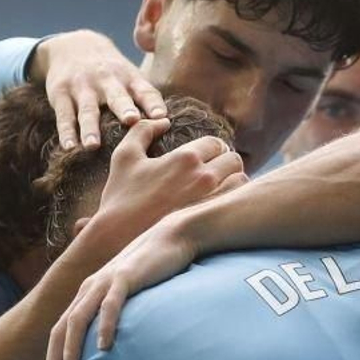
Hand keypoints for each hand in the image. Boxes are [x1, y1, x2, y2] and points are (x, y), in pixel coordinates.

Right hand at [30, 29, 166, 149]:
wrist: (74, 45)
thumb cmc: (112, 72)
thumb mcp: (130, 77)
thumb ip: (147, 99)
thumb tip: (169, 127)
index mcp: (129, 79)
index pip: (144, 91)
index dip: (153, 104)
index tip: (162, 117)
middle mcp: (107, 81)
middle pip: (116, 97)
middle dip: (124, 108)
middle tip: (131, 120)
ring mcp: (82, 87)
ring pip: (87, 110)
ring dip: (90, 128)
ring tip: (93, 145)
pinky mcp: (61, 94)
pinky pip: (64, 116)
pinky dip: (66, 132)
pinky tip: (69, 147)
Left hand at [42, 217, 201, 359]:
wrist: (171, 236)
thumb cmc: (152, 268)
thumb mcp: (128, 291)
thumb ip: (118, 310)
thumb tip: (116, 341)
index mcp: (88, 293)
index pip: (61, 329)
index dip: (52, 357)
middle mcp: (90, 288)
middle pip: (62, 328)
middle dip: (54, 359)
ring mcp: (105, 281)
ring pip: (78, 318)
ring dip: (71, 348)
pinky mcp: (125, 277)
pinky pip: (110, 305)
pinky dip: (104, 326)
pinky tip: (104, 346)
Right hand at [83, 116, 247, 255]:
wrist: (118, 238)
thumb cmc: (121, 197)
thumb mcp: (125, 156)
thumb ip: (143, 131)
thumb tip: (163, 121)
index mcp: (186, 157)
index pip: (216, 143)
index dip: (212, 149)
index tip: (206, 158)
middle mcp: (204, 176)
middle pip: (234, 160)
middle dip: (225, 163)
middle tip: (215, 172)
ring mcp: (212, 200)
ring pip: (241, 181)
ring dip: (233, 181)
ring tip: (220, 189)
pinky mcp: (215, 221)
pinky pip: (236, 203)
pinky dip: (232, 200)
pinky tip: (218, 206)